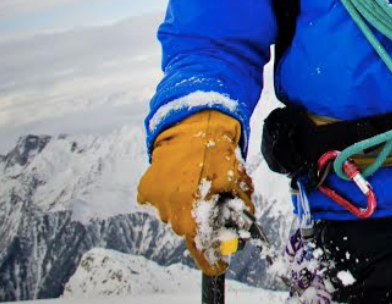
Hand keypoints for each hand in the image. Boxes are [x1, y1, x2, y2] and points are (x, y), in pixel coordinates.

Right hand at [137, 110, 254, 274]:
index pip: (198, 243)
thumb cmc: (219, 152)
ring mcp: (155, 199)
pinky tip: (180, 181)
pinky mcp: (145, 190)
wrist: (195, 125)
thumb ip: (242, 206)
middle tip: (209, 209)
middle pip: (185, 229)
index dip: (207, 257)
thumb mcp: (238, 181)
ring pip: (172, 215)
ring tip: (195, 187)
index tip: (217, 267)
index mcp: (191, 207)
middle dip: (199, 223)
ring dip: (183, 208)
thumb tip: (246, 226)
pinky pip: (159, 202)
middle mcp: (169, 208)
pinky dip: (170, 197)